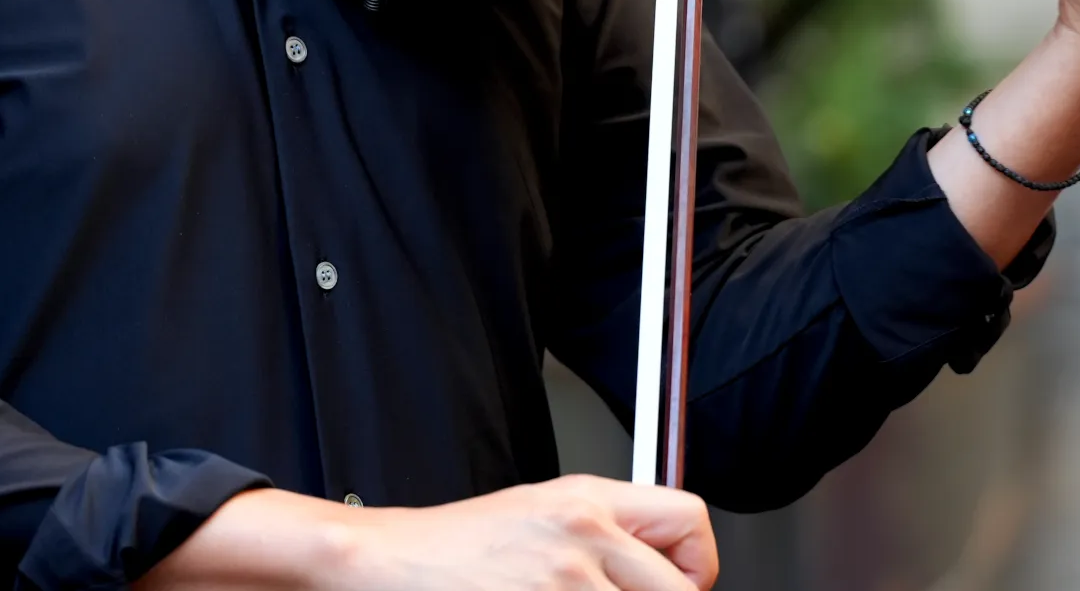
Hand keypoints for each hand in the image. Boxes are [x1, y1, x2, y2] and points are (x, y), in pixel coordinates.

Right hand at [142, 475, 717, 590]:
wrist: (385, 560)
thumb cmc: (456, 548)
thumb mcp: (543, 515)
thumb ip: (606, 534)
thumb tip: (666, 574)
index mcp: (590, 497)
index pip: (692, 520)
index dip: (695, 568)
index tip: (677, 587)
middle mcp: (584, 530)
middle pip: (682, 590)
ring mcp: (562, 578)